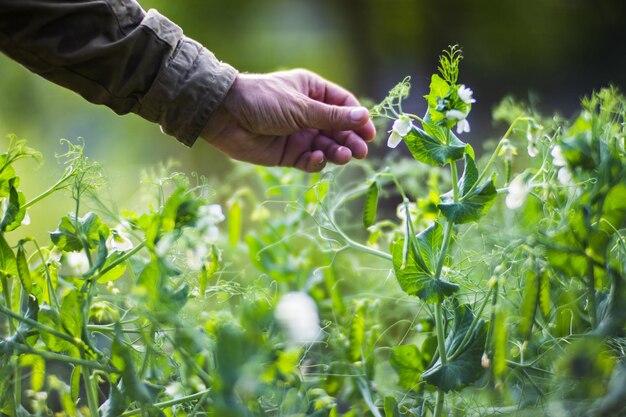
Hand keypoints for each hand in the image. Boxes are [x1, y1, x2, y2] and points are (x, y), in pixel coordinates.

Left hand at [201, 69, 375, 171]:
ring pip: (326, 147)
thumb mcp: (301, 107)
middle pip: (338, 129)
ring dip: (336, 152)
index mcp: (313, 91)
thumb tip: (364, 117)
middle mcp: (308, 113)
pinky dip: (316, 162)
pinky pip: (308, 160)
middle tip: (361, 152)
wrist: (225, 117)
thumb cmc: (263, 101)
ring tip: (343, 156)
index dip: (358, 118)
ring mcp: (298, 134)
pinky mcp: (288, 154)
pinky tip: (317, 159)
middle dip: (350, 140)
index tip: (369, 133)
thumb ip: (332, 117)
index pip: (343, 105)